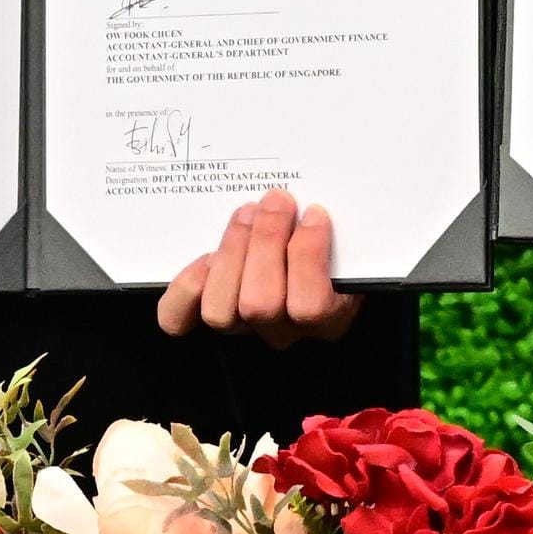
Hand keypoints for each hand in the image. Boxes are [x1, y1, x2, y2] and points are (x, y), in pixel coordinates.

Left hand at [156, 188, 358, 344]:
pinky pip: (180, 317)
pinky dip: (187, 285)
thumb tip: (318, 204)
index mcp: (327, 320)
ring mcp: (241, 329)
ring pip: (220, 311)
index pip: (311, 306)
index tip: (314, 212)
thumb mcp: (352, 244)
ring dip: (231, 254)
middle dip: (266, 242)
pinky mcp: (207, 316)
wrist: (307, 262)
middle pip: (260, 305)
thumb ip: (342, 231)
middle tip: (275, 200)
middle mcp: (281, 333)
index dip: (308, 256)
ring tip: (246, 214)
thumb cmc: (336, 248)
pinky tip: (205, 256)